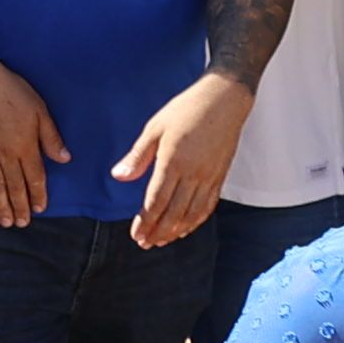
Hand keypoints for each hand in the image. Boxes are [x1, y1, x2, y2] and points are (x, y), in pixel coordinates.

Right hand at [0, 51, 67, 227]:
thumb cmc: (12, 91)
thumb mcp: (40, 110)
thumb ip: (51, 137)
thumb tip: (64, 159)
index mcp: (25, 146)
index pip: (35, 177)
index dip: (38, 195)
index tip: (40, 209)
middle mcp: (6, 155)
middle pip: (15, 186)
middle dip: (20, 207)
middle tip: (22, 224)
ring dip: (0, 205)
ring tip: (4, 222)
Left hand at [108, 70, 252, 248]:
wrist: (224, 99)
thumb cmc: (186, 109)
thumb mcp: (155, 127)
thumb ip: (138, 155)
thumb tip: (119, 176)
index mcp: (173, 161)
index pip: (156, 202)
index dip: (145, 222)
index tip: (136, 235)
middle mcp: (193, 174)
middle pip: (174, 214)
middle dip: (158, 232)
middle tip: (145, 243)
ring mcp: (209, 177)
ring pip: (192, 214)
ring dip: (176, 231)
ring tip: (162, 241)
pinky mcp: (220, 176)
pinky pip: (208, 206)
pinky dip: (196, 221)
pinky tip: (185, 228)